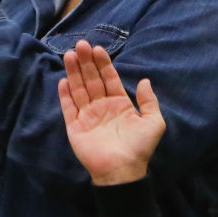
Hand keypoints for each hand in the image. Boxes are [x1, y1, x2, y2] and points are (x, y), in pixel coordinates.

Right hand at [58, 40, 165, 185]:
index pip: (109, 78)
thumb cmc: (140, 147)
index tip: (97, 48)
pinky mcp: (75, 127)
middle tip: (81, 45)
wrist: (122, 171)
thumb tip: (145, 80)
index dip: (103, 63)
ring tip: (69, 54)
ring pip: (79, 89)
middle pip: (92, 80)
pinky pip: (69, 108)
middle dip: (86, 62)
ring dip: (74, 72)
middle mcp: (102, 107)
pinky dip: (65, 95)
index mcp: (119, 104)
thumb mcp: (154, 122)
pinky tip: (63, 80)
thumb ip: (149, 101)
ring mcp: (88, 116)